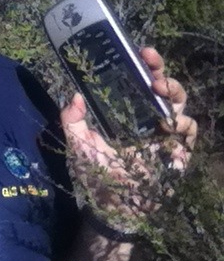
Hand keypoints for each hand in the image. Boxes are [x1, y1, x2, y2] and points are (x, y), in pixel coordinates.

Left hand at [60, 47, 196, 225]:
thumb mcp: (78, 146)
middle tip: (150, 62)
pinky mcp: (178, 152)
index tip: (136, 52)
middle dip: (160, 70)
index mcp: (125, 115)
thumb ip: (71, 121)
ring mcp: (165, 135)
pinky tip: (167, 125)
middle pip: (162, 88)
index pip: (136, 85)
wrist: (113, 208)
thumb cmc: (95, 176)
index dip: (139, 68)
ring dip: (173, 91)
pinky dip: (182, 123)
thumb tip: (74, 95)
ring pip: (179, 104)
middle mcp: (147, 120)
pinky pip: (188, 131)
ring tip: (158, 88)